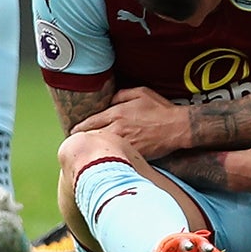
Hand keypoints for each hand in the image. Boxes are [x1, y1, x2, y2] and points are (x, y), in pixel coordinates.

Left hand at [70, 87, 190, 156]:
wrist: (178, 127)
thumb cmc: (159, 108)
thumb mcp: (140, 92)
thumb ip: (120, 95)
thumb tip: (109, 102)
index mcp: (117, 114)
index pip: (91, 122)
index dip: (79, 128)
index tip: (73, 132)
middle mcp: (118, 129)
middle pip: (93, 138)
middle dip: (84, 141)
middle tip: (77, 145)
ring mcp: (126, 144)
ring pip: (104, 149)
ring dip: (95, 150)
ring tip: (88, 152)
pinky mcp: (134, 154)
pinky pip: (118, 156)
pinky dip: (111, 157)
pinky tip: (107, 158)